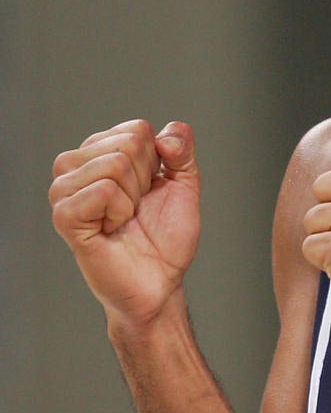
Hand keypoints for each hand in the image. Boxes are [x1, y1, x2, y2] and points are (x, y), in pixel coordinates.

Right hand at [49, 119, 200, 326]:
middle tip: (136, 210)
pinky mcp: (64, 216)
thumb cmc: (165, 238)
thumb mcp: (184, 185)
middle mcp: (75, 167)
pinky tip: (111, 229)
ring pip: (115, 164)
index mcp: (99, 153)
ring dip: (133, 198)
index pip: (138, 130)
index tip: (148, 193)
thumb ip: (182, 150)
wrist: (159, 282)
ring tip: (123, 220)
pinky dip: (120, 211)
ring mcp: (65, 191)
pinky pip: (104, 189)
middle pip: (128, 144)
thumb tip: (170, 132)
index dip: (157, 164)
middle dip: (146, 181)